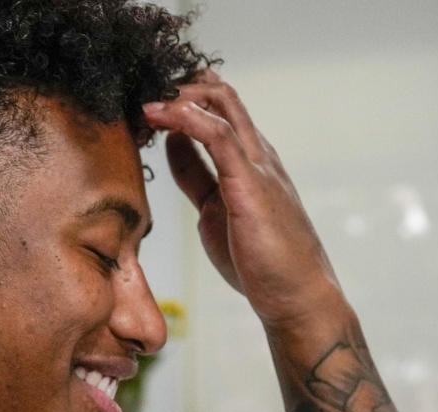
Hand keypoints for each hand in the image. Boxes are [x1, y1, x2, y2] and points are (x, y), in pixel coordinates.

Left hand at [143, 71, 343, 330]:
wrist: (295, 297)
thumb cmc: (260, 262)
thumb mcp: (214, 210)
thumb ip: (195, 176)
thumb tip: (174, 146)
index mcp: (248, 161)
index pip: (214, 111)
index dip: (177, 102)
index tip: (142, 107)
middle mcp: (255, 154)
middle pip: (220, 96)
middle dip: (177, 88)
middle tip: (141, 96)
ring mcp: (256, 165)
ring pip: (221, 104)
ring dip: (178, 96)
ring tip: (144, 102)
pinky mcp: (251, 183)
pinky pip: (219, 136)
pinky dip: (188, 119)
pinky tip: (162, 116)